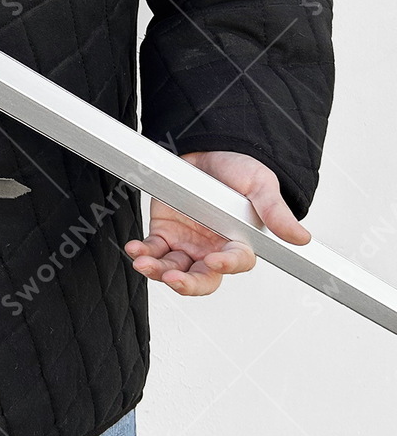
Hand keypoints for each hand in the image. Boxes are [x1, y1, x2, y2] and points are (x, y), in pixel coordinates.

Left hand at [123, 150, 311, 295]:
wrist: (205, 151)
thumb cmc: (236, 170)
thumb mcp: (260, 184)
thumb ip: (275, 212)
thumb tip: (302, 239)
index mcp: (239, 241)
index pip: (238, 262)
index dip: (227, 265)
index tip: (214, 259)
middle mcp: (212, 249)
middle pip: (202, 279)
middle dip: (187, 284)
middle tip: (173, 278)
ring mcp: (186, 243)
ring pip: (173, 269)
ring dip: (158, 271)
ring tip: (144, 263)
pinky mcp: (164, 233)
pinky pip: (152, 250)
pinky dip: (142, 252)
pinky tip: (135, 249)